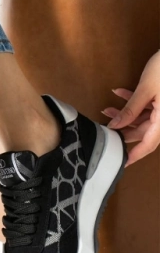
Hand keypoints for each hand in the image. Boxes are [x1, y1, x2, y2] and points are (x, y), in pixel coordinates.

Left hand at [102, 51, 159, 166]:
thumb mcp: (146, 89)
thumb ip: (130, 110)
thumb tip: (115, 127)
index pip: (148, 144)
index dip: (134, 154)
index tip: (121, 163)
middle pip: (144, 131)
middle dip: (123, 129)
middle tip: (104, 129)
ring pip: (144, 117)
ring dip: (126, 113)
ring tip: (106, 109)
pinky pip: (149, 105)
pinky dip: (135, 101)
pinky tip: (119, 93)